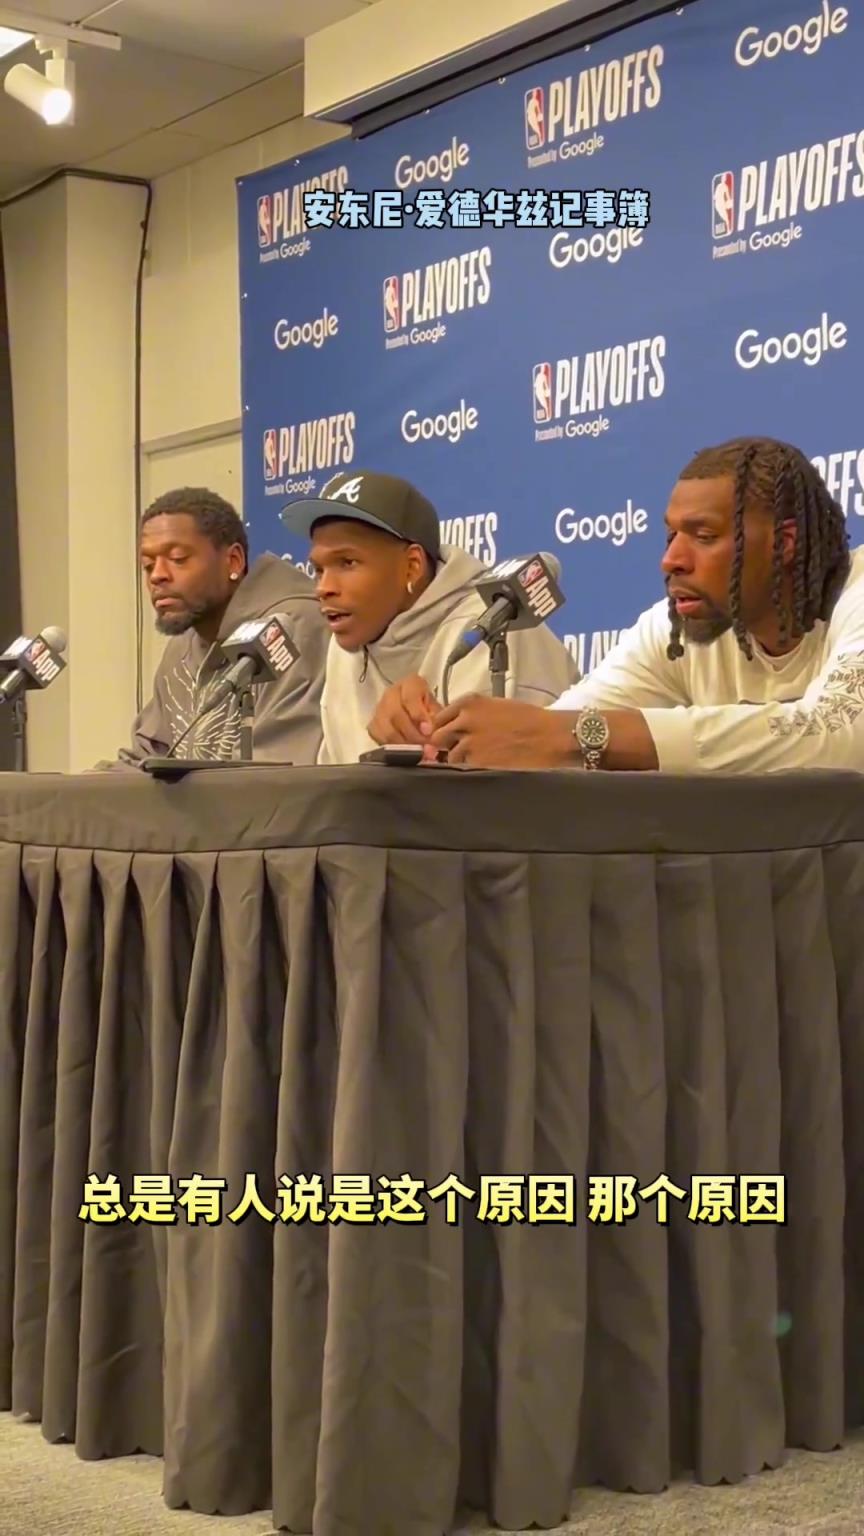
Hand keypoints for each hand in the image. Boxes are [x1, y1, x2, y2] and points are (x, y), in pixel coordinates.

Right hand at [367, 673, 439, 746]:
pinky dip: (394, 748)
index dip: (418, 715)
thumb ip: (436, 720)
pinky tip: (407, 754)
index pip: (409, 697)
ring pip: (387, 729)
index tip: (428, 731)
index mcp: (410, 684)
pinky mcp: (373, 725)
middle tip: (426, 748)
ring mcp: (379, 709)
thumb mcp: (437, 710)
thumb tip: (434, 735)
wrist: (417, 713)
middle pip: (395, 714)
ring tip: (419, 753)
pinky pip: (380, 738)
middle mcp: (391, 694)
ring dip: (404, 745)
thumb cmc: (429, 709)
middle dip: (413, 735)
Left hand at [429, 694, 577, 767]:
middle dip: (444, 746)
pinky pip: (463, 767)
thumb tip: (456, 727)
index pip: (439, 717)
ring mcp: (469, 740)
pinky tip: (484, 764)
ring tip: (477, 759)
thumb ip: (472, 714)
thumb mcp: (496, 705)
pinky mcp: (477, 760)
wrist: (548, 735)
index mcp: (469, 702)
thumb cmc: (529, 720)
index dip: (442, 730)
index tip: (448, 737)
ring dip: (458, 759)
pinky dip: (470, 768)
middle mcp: (465, 718)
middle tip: (456, 751)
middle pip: (437, 736)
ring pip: (449, 755)